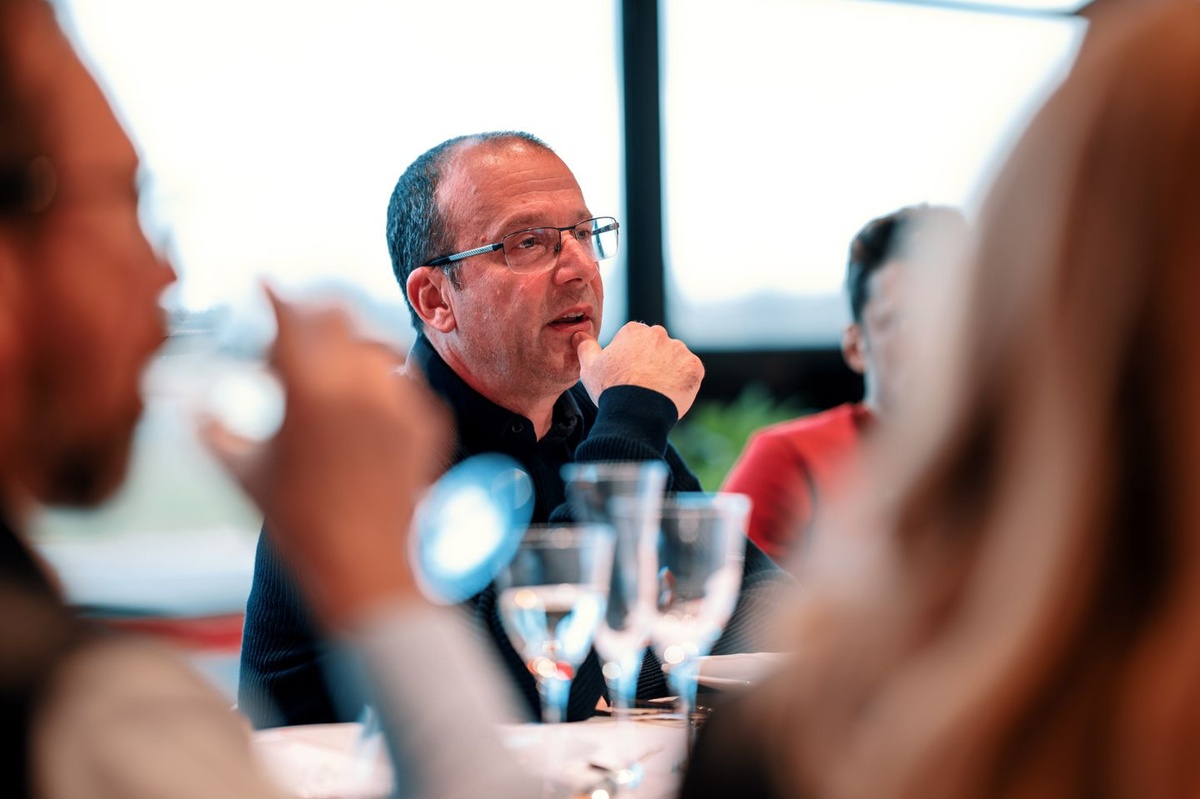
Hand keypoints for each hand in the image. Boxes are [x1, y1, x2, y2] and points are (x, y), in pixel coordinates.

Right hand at [202, 288, 450, 626]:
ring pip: (373, 346)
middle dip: (310, 317)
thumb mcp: (246, 475)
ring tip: (325, 381)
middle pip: (337, 315)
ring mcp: (402, 401)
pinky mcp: (428, 421)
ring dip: (346, 351)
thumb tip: (186, 408)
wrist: (368, 571)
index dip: (274, 295)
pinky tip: (358, 413)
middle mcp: (361, 384)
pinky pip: (401, 382)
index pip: (291, 315)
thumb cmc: (299, 526)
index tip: (263, 284)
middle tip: (289, 339)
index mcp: (310, 389)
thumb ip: (212, 431)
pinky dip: (376, 387)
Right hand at [572, 322, 703, 418]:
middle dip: (652, 362)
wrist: (636, 412)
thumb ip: (585, 347)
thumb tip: (578, 333)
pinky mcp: (694, 367)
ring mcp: (679, 350)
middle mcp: (659, 334)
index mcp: (634, 331)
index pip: (635, 342)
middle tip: (642, 385)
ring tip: (656, 392)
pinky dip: (684, 382)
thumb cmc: (611, 389)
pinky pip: (691, 372)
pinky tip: (670, 394)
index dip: (630, 360)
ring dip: (669, 371)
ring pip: (675, 359)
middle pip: (657, 348)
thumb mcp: (590, 367)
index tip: (626, 375)